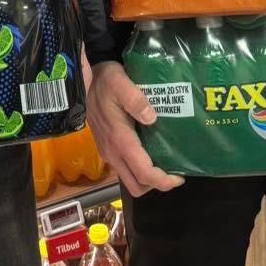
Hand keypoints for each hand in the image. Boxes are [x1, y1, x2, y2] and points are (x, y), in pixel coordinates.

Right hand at [86, 61, 183, 196]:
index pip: (143, 172)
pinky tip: (150, 152)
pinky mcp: (107, 149)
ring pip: (130, 179)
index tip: (179, 177)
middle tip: (174, 173)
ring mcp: (108, 152)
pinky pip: (125, 169)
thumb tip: (152, 117)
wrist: (85, 80)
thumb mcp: (120, 83)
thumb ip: (135, 100)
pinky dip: (139, 169)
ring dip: (147, 178)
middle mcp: (113, 152)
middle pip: (136, 186)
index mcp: (119, 139)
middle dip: (156, 185)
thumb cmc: (105, 81)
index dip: (163, 181)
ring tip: (165, 164)